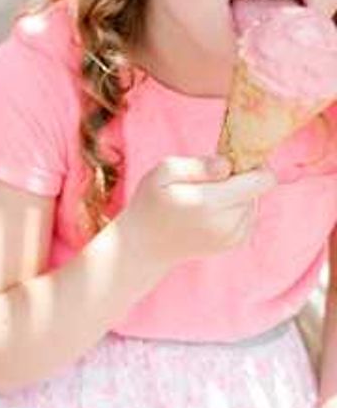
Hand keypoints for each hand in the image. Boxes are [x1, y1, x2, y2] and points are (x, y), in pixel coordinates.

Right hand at [118, 155, 275, 269]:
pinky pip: (248, 215)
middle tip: (204, 183)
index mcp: (210, 204)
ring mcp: (233, 237)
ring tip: (203, 199)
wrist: (145, 245)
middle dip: (237, 180)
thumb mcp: (162, 173)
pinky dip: (233, 209)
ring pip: (253, 202)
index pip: (262, 181)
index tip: (228, 162)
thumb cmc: (151, 202)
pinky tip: (209, 212)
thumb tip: (228, 165)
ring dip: (235, 196)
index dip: (251, 165)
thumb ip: (197, 165)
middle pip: (256, 190)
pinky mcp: (235, 243)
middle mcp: (227, 224)